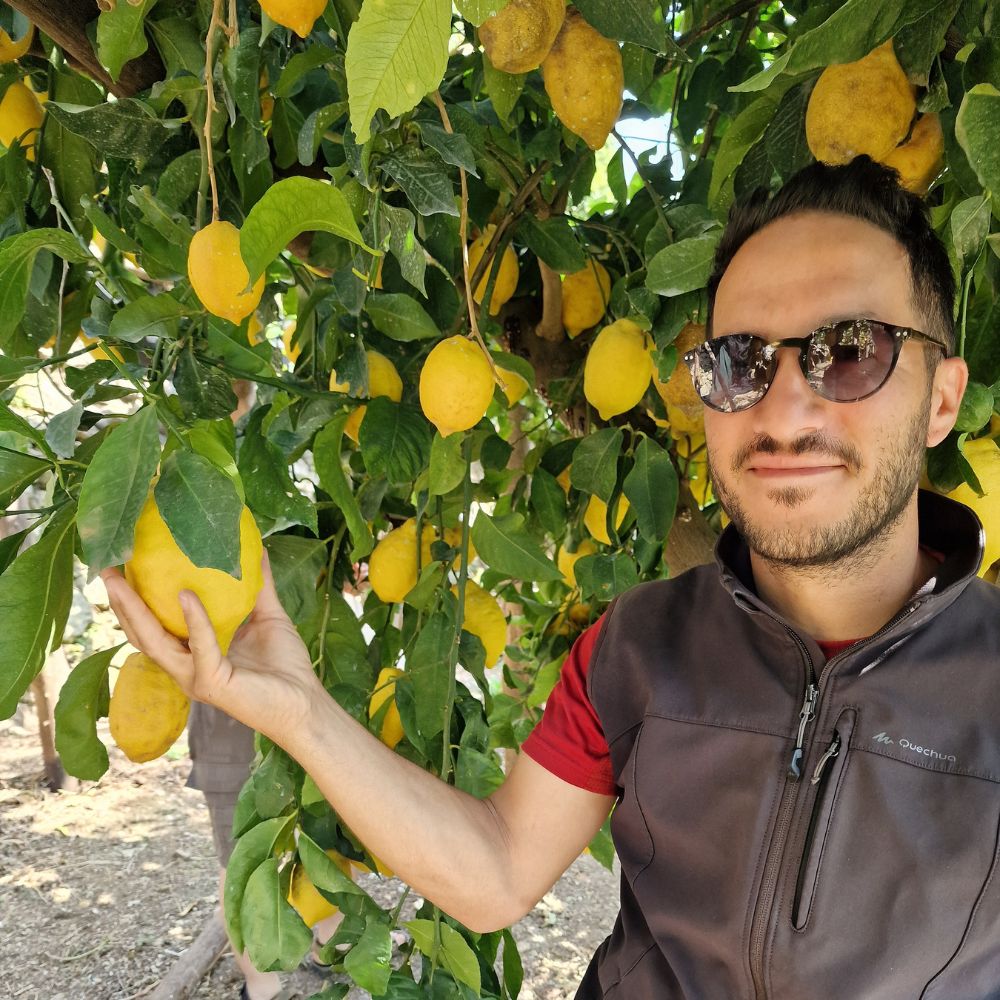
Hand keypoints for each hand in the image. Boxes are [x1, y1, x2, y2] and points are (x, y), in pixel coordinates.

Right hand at [100, 550, 324, 744]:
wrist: (305, 703)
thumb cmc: (284, 665)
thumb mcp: (268, 617)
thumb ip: (259, 586)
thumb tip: (256, 549)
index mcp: (193, 653)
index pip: (153, 625)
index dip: (134, 600)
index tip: (123, 567)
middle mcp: (186, 667)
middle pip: (141, 633)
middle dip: (120, 603)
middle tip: (105, 570)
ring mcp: (195, 677)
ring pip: (154, 643)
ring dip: (134, 611)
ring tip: (121, 582)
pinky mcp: (212, 683)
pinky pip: (200, 646)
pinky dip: (194, 620)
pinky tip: (186, 595)